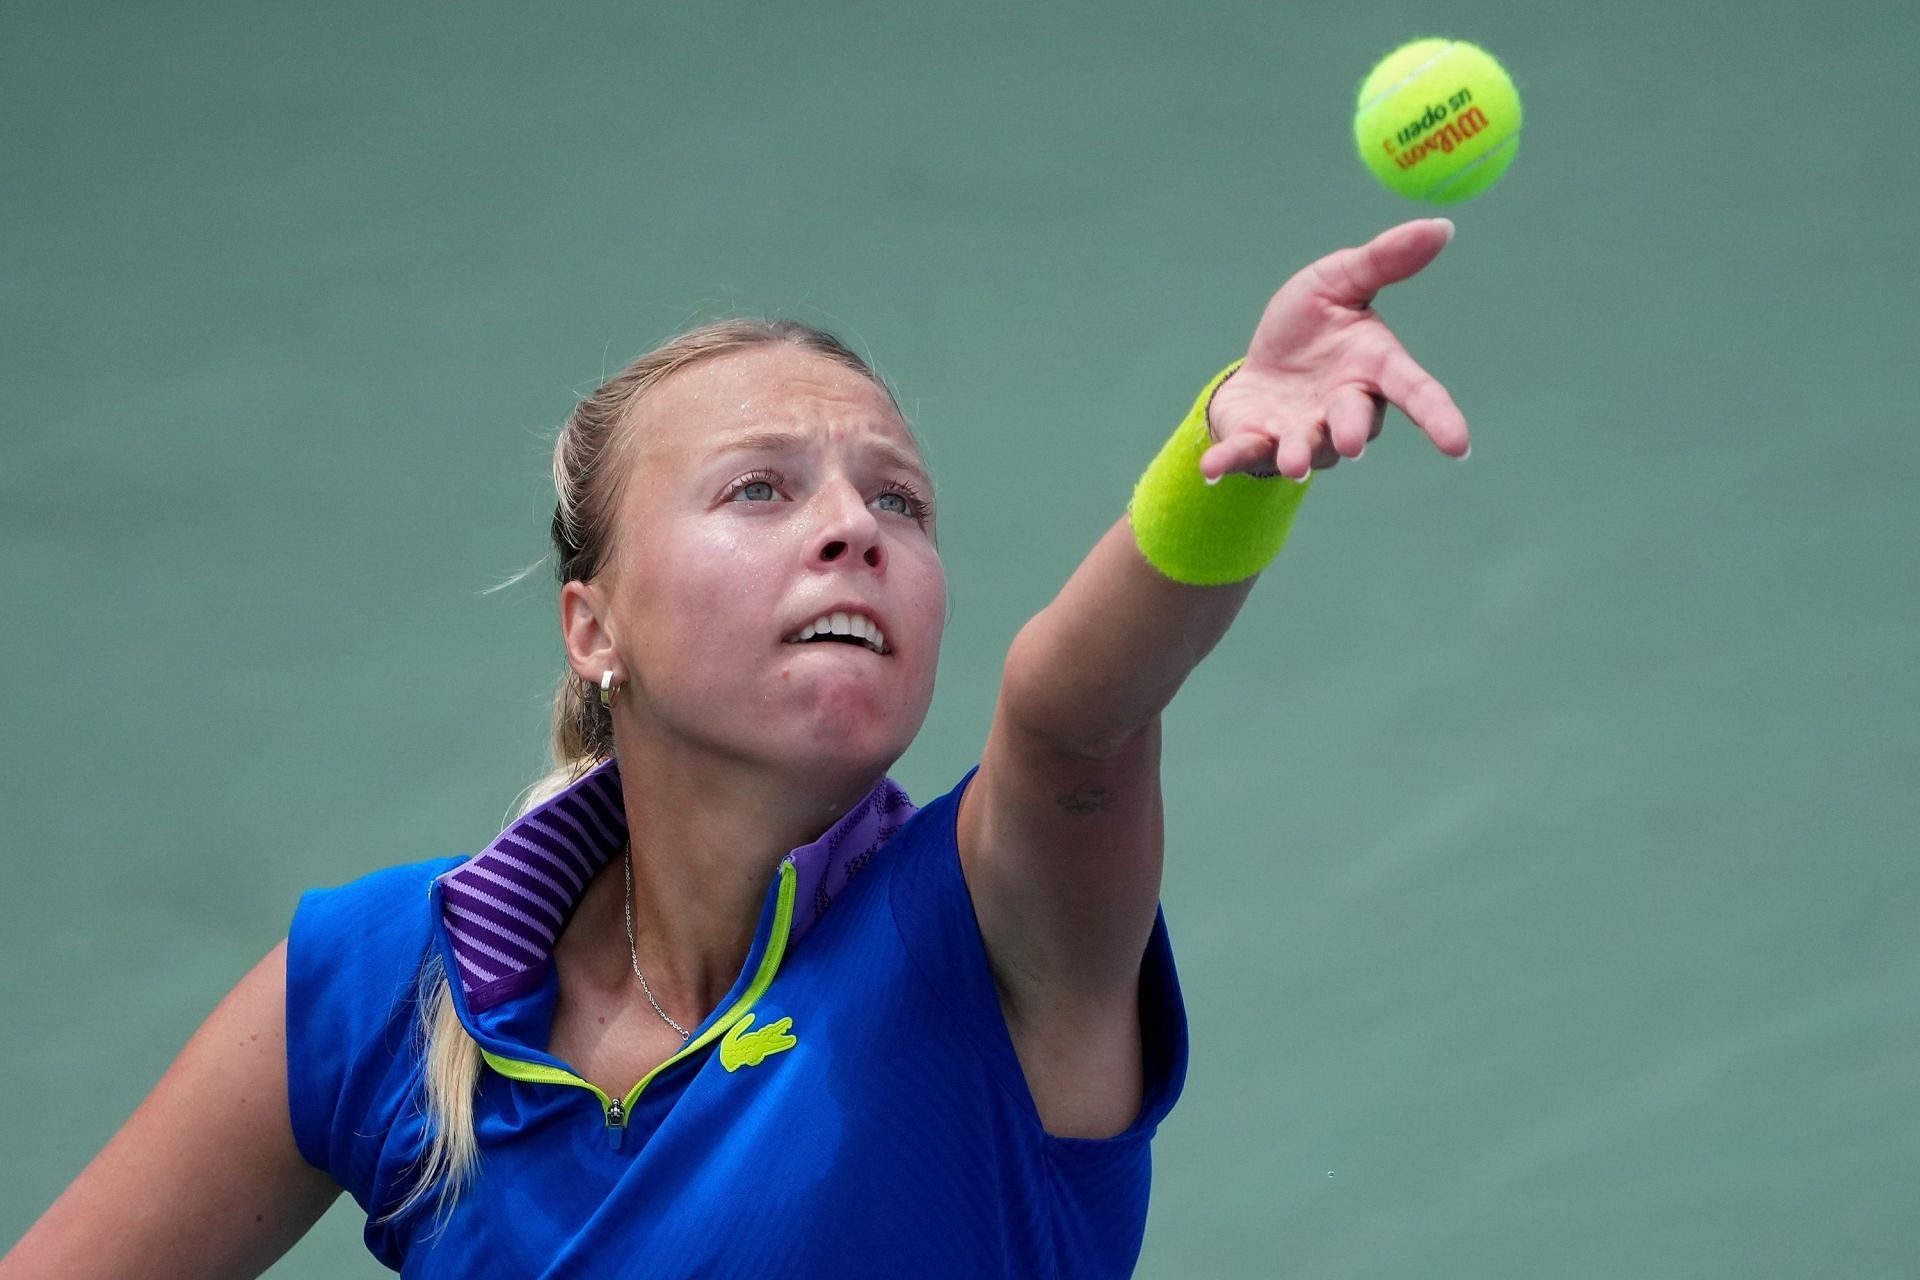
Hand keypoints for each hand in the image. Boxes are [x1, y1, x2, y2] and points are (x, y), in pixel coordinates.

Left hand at [1200, 218, 1471, 482]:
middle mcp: (1344, 408)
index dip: (1439, 418)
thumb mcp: (1338, 280)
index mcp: (1373, 369)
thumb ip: (1384, 260)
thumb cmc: (1309, 325)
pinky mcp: (1260, 441)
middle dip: (1351, 431)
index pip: (1416, 392)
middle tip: (1348, 440)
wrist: (1261, 362)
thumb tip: (1441, 226)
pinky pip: (1247, 454)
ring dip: (1298, 454)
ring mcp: (1303, 431)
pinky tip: (1209, 468)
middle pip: (1355, 424)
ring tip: (1291, 460)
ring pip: (1308, 449)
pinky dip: (1229, 462)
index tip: (1458, 446)